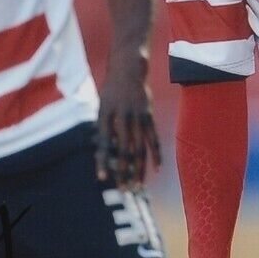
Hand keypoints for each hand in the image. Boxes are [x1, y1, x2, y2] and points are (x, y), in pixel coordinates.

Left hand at [96, 54, 161, 190]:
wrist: (128, 69)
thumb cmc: (112, 91)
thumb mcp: (102, 106)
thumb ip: (104, 128)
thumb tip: (106, 153)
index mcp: (105, 115)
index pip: (103, 143)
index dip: (102, 161)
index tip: (102, 178)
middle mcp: (121, 117)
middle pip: (123, 149)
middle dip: (123, 171)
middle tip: (123, 188)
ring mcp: (137, 116)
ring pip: (139, 148)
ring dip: (139, 168)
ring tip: (137, 185)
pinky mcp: (149, 116)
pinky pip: (153, 139)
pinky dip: (156, 154)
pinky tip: (157, 169)